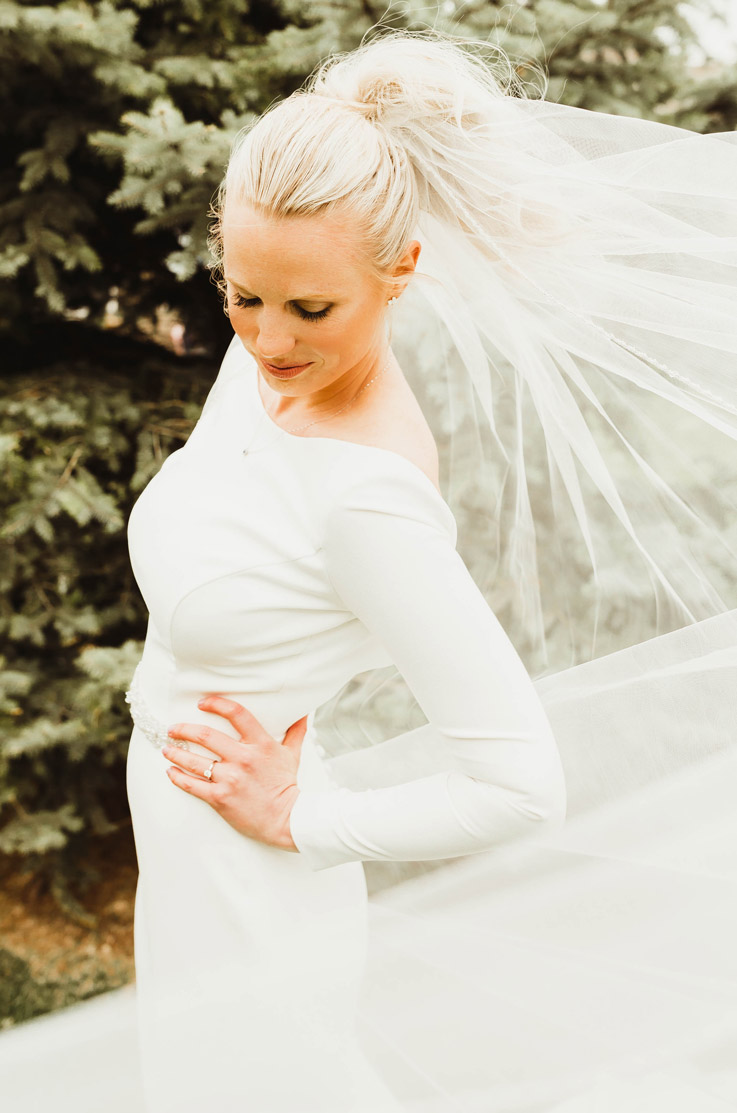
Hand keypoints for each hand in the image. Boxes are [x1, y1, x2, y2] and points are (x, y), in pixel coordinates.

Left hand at [162, 696, 307, 851]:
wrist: (287, 819)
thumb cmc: (287, 785)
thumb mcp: (293, 754)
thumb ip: (296, 730)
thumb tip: (304, 711)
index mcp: (261, 744)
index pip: (237, 714)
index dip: (217, 704)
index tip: (203, 702)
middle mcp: (243, 759)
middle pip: (206, 735)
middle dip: (184, 729)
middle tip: (173, 728)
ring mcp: (230, 779)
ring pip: (193, 760)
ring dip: (175, 752)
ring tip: (167, 748)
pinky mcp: (220, 798)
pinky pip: (192, 785)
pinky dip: (177, 777)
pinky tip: (170, 771)